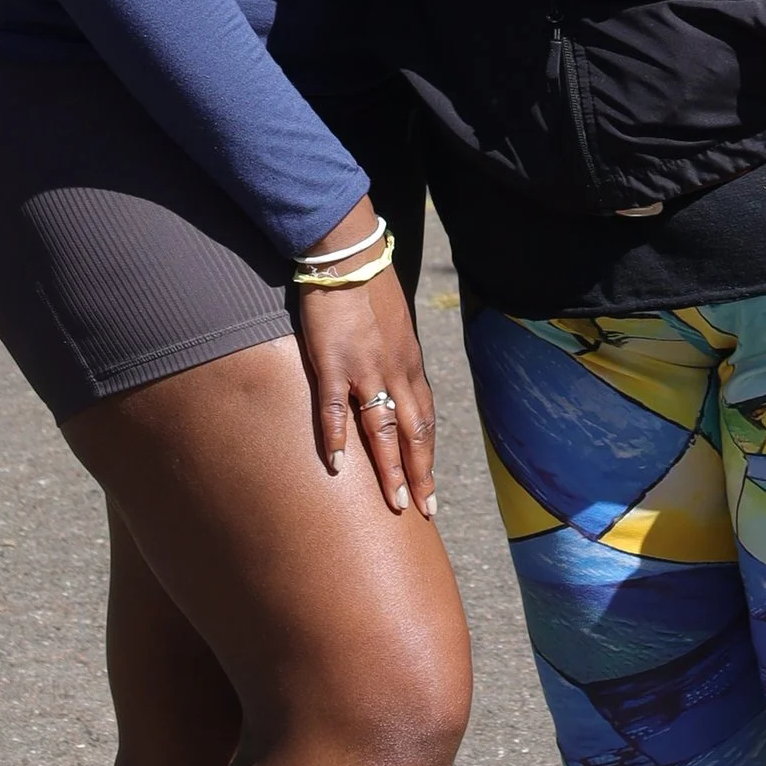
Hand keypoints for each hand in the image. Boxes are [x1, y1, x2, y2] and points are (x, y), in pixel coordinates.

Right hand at [292, 221, 437, 518]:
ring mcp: (366, 369)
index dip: (428, 454)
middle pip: (414, 432)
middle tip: (423, 509)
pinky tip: (339, 467)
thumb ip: (392, 356)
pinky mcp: (334, 362)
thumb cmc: (368, 289)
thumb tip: (390, 379)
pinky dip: (338, 438)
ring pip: (384, 429)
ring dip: (391, 469)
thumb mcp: (392, 326)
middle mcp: (395, 371)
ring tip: (395, 502)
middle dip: (421, 474)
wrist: (350, 256)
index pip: (425, 419)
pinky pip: (336, 408)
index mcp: (409, 364)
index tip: (431, 485)